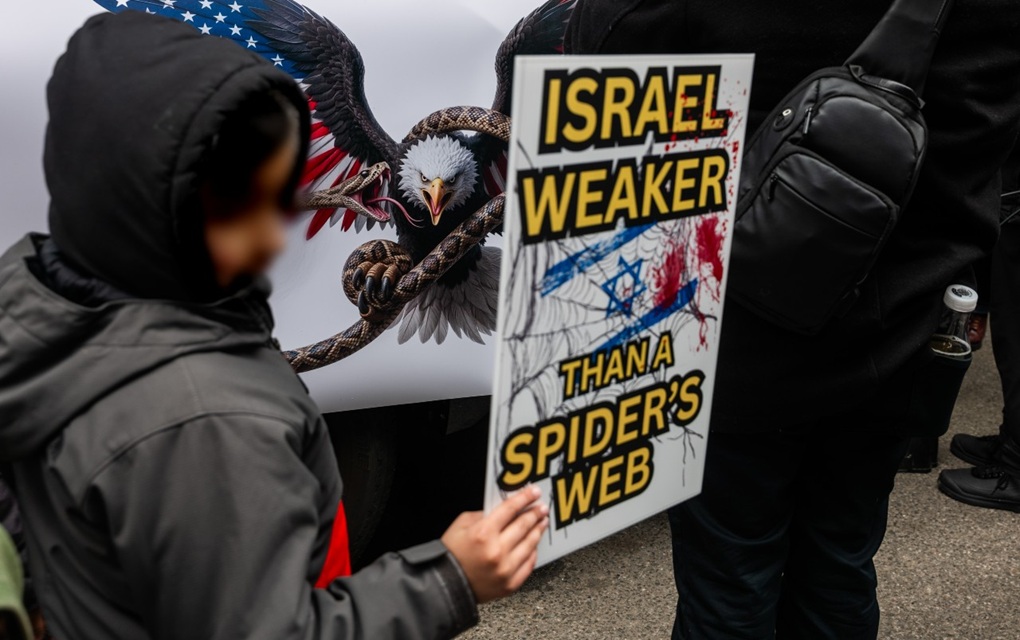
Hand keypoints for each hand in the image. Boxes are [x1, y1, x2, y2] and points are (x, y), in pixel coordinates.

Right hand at [441, 486, 548, 602]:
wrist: (447, 585)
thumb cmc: (451, 554)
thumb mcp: (461, 525)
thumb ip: (483, 515)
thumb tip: (504, 510)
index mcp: (483, 533)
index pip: (510, 509)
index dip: (525, 498)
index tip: (534, 492)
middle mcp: (496, 551)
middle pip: (523, 525)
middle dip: (535, 513)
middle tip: (542, 507)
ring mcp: (505, 569)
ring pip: (530, 544)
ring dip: (538, 530)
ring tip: (542, 522)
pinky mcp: (510, 584)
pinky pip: (529, 565)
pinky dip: (533, 552)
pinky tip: (534, 544)